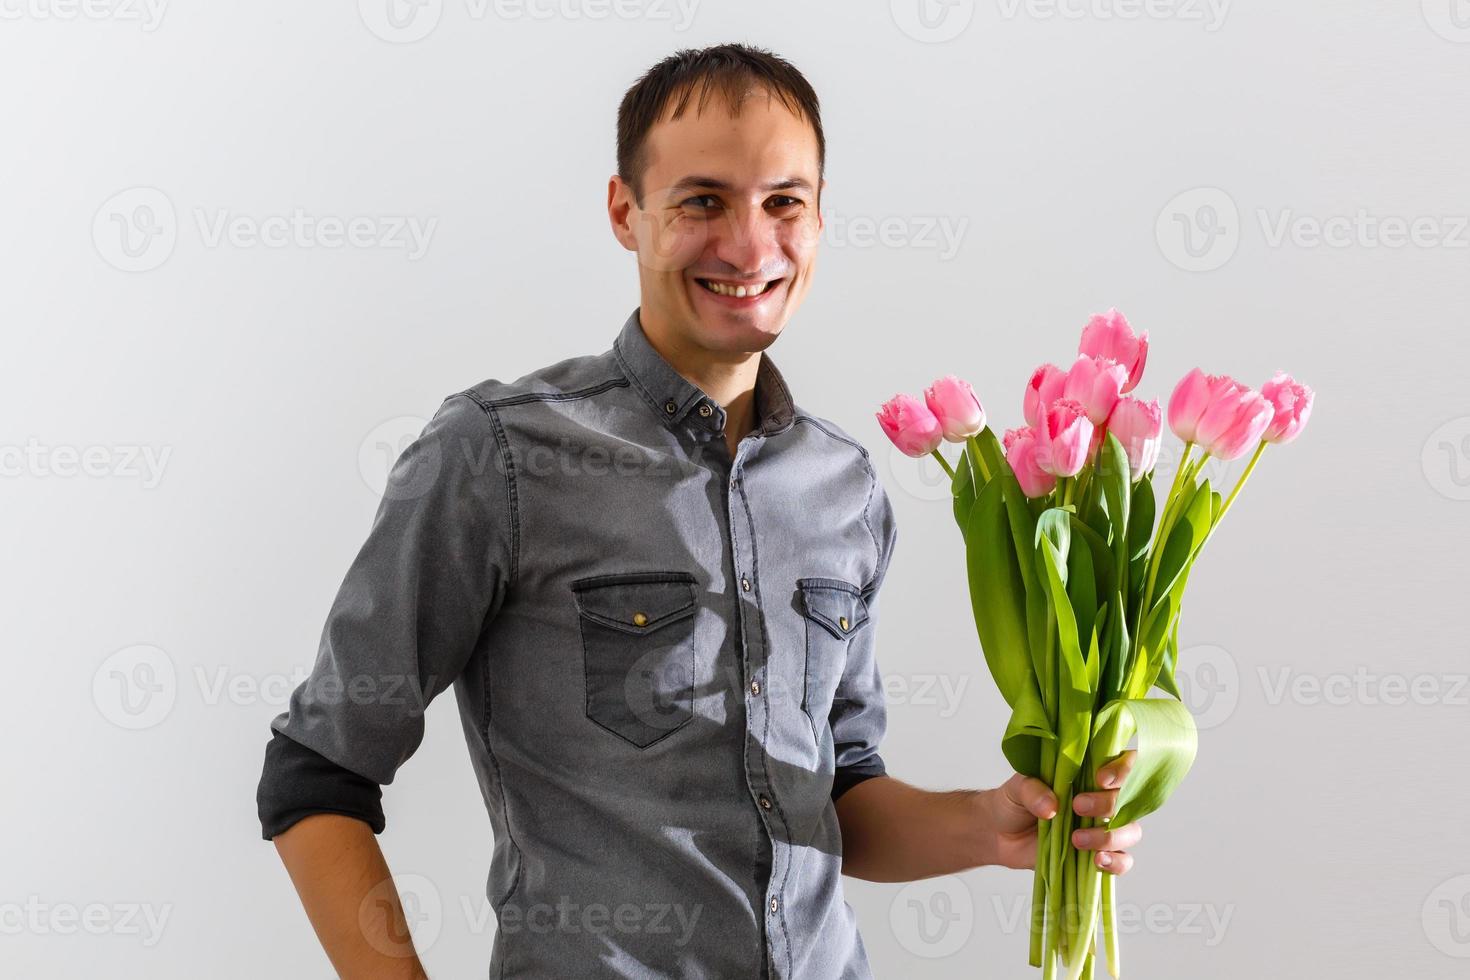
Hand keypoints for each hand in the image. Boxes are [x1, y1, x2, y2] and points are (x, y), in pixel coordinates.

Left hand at [977, 750, 1141, 874]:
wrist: (999, 834)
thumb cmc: (1013, 802)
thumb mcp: (1016, 787)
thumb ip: (1032, 789)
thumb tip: (1051, 806)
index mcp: (1088, 773)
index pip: (1123, 763)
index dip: (1122, 769)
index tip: (1101, 779)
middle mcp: (1102, 799)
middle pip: (1127, 799)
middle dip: (1106, 804)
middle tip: (1077, 806)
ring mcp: (1102, 828)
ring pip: (1130, 831)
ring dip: (1109, 837)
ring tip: (1077, 840)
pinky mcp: (1097, 854)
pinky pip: (1122, 861)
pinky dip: (1116, 862)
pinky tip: (1098, 861)